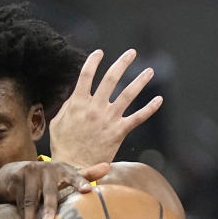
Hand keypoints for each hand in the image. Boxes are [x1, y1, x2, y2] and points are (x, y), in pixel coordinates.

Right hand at [0, 160, 109, 218]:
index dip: (80, 182)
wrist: (12, 174)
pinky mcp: (15, 180)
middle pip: (49, 191)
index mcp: (62, 169)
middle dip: (50, 206)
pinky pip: (19, 202)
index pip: (73, 175)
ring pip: (31, 200)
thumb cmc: (45, 179)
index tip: (88, 191)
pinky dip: (22, 218)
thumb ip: (85, 174)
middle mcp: (45, 169)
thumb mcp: (64, 176)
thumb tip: (107, 167)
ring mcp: (29, 173)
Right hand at [49, 49, 162, 166]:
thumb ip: (68, 105)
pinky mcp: (119, 131)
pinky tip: (159, 99)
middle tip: (132, 52)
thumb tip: (76, 94)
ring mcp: (109, 118)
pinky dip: (150, 108)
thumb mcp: (58, 121)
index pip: (86, 75)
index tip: (99, 53)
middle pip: (111, 79)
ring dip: (140, 81)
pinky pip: (138, 117)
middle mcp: (95, 107)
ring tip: (149, 71)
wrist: (74, 166)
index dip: (93, 61)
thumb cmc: (63, 145)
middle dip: (122, 62)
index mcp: (78, 103)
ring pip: (128, 94)